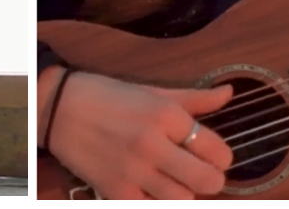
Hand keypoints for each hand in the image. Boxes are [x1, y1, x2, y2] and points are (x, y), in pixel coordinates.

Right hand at [50, 73, 234, 199]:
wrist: (59, 109)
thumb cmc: (110, 97)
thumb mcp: (155, 92)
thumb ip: (196, 98)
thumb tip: (229, 94)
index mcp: (167, 116)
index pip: (217, 150)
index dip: (222, 157)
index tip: (216, 156)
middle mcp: (153, 145)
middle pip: (206, 181)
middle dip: (212, 180)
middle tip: (204, 174)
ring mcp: (133, 171)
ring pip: (182, 199)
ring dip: (186, 192)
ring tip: (178, 181)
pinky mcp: (115, 191)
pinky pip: (150, 206)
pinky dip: (156, 200)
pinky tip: (153, 188)